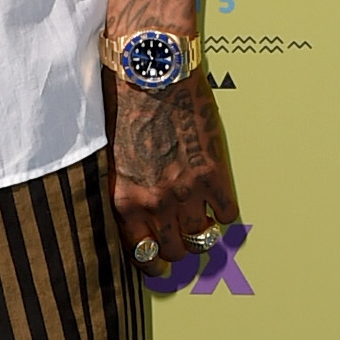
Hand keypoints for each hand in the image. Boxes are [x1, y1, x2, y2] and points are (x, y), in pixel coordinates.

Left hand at [107, 67, 238, 278]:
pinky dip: (225, 211)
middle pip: (175, 251)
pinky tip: (219, 201)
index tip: (158, 266)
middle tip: (183, 240)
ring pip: (202, 237)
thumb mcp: (112, 158)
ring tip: (202, 222)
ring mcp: (187, 191)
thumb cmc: (124, 106)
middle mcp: (155, 203)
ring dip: (202, 233)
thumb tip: (140, 214)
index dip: (153, 265)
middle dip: (178, 248)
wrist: (151, 74)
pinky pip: (227, 213)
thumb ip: (126, 189)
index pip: (142, 255)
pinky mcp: (214, 174)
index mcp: (125, 201)